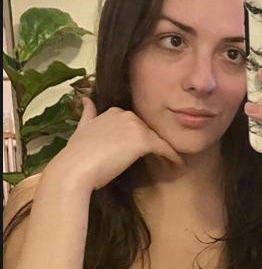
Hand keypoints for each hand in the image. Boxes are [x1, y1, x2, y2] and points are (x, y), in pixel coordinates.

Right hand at [50, 98, 183, 191]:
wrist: (74, 169)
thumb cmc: (76, 155)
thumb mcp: (81, 129)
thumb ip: (88, 114)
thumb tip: (86, 99)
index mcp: (113, 111)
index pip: (135, 124)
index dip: (142, 137)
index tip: (146, 149)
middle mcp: (125, 114)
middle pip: (148, 130)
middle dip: (156, 143)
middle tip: (165, 156)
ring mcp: (135, 126)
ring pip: (158, 139)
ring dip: (167, 150)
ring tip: (174, 161)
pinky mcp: (143, 140)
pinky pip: (164, 148)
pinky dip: (173, 156)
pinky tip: (178, 164)